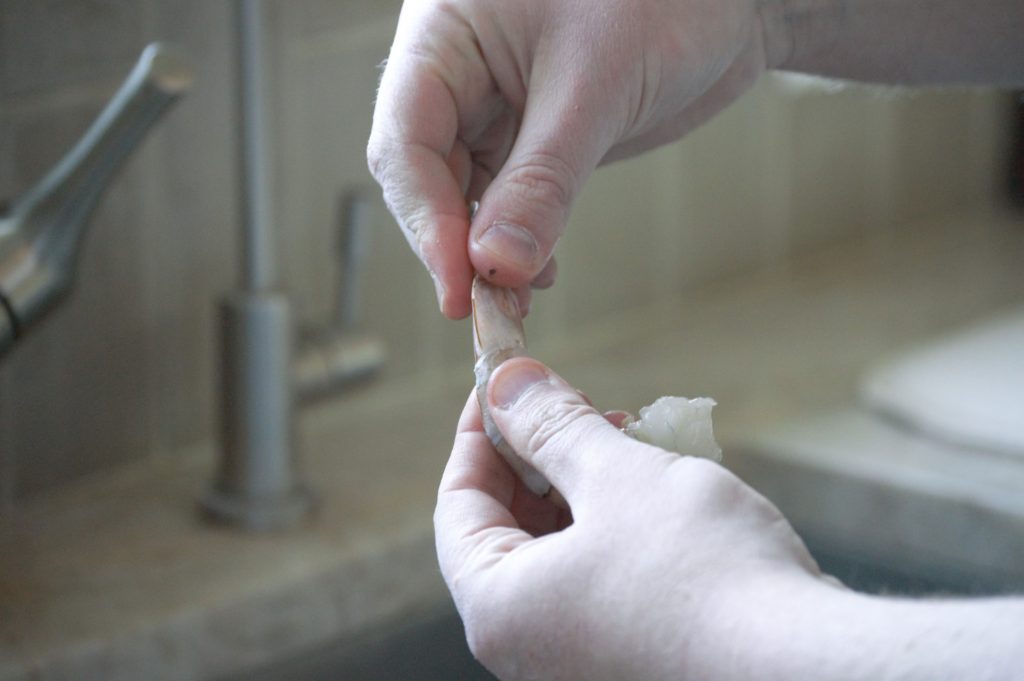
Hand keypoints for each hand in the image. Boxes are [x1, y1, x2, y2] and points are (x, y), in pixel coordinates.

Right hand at [369, 0, 777, 317]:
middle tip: (488, 310)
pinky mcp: (530, 136)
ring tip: (516, 304)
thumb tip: (496, 265)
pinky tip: (539, 274)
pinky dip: (517, 242)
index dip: (426, 220)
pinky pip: (506, 200)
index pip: (406, 139)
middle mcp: (457, 71)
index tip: (460, 285)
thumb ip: (544, 177)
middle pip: (425, 175)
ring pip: (463, 195)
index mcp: (446, 34)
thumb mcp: (597, 84)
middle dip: (455, 246)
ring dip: (485, 254)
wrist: (733, 0)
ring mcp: (492, 105)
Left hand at [435, 357, 826, 679]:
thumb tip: (507, 383)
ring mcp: (581, 654)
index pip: (458, 503)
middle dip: (540, 453)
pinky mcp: (631, 653)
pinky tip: (659, 481)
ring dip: (586, 481)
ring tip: (628, 432)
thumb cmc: (703, 577)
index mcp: (500, 607)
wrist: (808, 669)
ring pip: (560, 546)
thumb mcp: (617, 479)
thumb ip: (553, 427)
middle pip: (508, 525)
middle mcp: (530, 643)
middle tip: (576, 401)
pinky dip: (618, 522)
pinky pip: (601, 573)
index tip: (507, 384)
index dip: (479, 432)